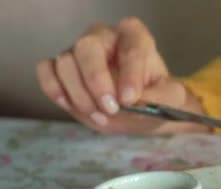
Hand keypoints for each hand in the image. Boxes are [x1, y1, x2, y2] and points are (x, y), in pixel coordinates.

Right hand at [36, 17, 204, 134]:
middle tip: (111, 108)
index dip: (130, 73)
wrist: (142, 111)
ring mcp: (79, 52)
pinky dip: (55, 90)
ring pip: (65, 62)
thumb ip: (163, 97)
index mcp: (135, 37)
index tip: (131, 99)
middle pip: (87, 47)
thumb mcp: (172, 100)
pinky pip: (46, 70)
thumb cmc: (158, 98)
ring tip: (101, 117)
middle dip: (96, 80)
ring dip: (80, 94)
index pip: (130, 46)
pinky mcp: (62, 69)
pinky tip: (72, 107)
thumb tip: (139, 99)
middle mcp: (103, 38)